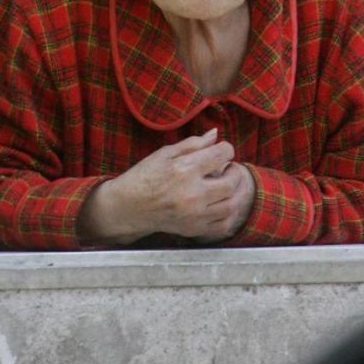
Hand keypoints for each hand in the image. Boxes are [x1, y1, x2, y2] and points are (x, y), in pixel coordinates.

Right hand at [78, 129, 255, 244]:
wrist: (128, 207)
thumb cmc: (144, 176)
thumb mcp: (165, 153)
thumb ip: (193, 144)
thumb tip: (215, 134)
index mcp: (185, 169)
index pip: (222, 155)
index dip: (226, 149)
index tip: (222, 151)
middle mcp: (192, 193)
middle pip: (231, 182)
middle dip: (235, 172)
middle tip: (228, 169)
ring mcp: (194, 214)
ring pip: (231, 205)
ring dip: (235, 193)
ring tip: (227, 186)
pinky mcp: (193, 229)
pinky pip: (223, 225)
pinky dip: (229, 214)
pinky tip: (221, 204)